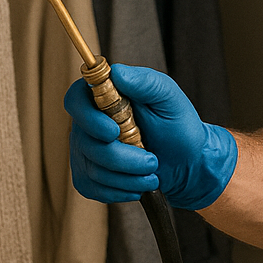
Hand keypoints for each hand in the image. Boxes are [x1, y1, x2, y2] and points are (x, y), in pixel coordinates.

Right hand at [64, 63, 237, 209]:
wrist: (187, 163)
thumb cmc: (178, 126)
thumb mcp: (169, 99)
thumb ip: (146, 82)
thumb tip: (117, 72)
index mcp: (105, 97)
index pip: (75, 100)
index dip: (88, 118)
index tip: (113, 131)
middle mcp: (89, 123)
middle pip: (85, 142)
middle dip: (121, 157)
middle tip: (152, 160)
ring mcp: (85, 150)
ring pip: (92, 169)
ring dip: (128, 176)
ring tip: (152, 171)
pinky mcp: (88, 176)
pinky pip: (91, 187)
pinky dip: (120, 190)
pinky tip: (138, 183)